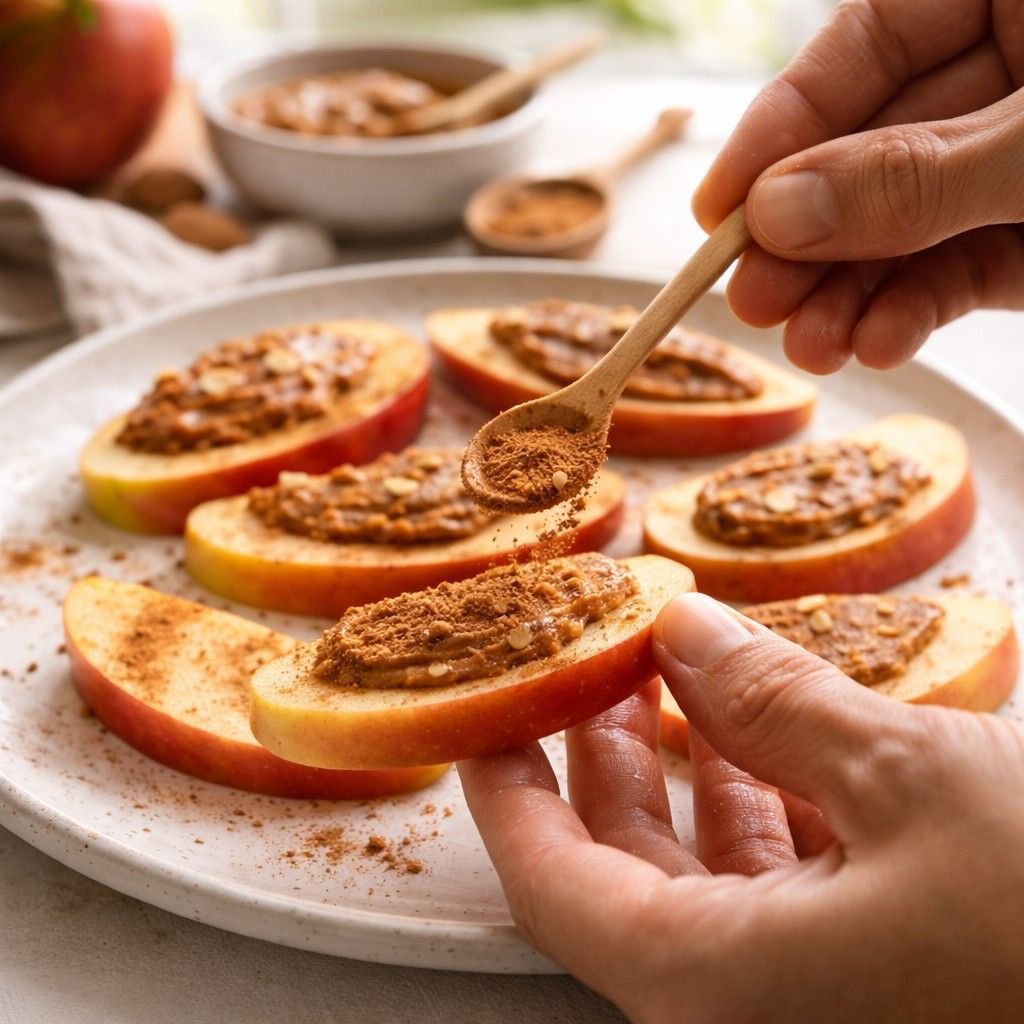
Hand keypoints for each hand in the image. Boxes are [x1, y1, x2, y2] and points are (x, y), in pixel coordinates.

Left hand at [459, 593, 1023, 1023]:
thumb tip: (685, 633)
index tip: (487, 716)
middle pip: (626, 877)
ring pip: (715, 882)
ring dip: (695, 774)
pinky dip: (778, 808)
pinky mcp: (886, 980)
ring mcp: (820, 1004)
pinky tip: (788, 735)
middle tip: (594, 670)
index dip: (505, 792)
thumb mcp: (911, 779)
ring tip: (678, 679)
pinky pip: (794, 893)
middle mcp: (752, 1015)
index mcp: (718, 989)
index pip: (550, 884)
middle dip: (605, 763)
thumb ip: (777, 702)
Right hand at [694, 0, 1023, 373]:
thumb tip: (776, 212)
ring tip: (810, 348)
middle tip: (752, 300)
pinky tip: (875, 343)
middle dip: (811, 237)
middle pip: (874, 148)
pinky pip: (963, 267)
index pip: (867, 42)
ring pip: (910, 221)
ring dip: (851, 294)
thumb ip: (916, 175)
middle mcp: (1012, 69)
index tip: (716, 208)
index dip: (781, 127)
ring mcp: (1019, 158)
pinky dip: (916, 311)